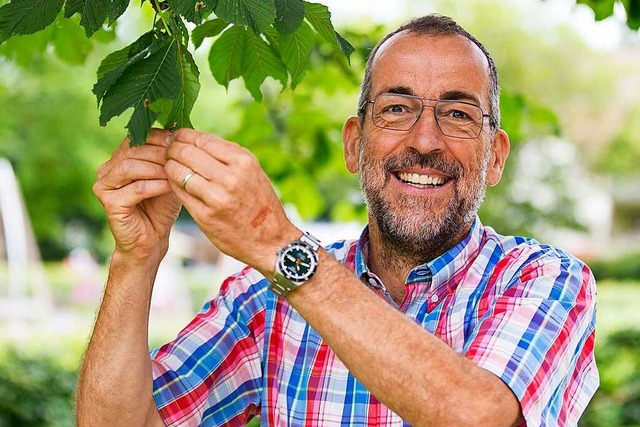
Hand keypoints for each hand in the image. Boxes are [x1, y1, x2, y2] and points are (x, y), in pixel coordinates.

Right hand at [93, 129, 180, 259]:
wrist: (152, 239)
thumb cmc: (161, 206)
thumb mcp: (168, 176)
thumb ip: (169, 157)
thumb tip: (181, 133)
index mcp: (119, 158)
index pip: (136, 138)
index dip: (158, 137)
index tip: (179, 141)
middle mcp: (107, 169)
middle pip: (132, 150)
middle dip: (159, 152)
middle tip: (179, 155)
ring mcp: (104, 185)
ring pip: (130, 166)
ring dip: (156, 167)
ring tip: (175, 171)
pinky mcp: (109, 202)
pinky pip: (135, 188)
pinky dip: (154, 185)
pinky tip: (170, 186)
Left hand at [165, 129, 298, 274]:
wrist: (271, 241)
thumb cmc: (259, 203)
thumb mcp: (252, 172)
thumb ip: (227, 156)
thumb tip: (195, 139)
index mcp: (243, 161)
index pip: (201, 139)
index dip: (182, 136)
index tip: (175, 138)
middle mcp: (231, 177)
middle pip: (186, 152)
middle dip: (171, 150)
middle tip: (167, 152)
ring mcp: (217, 197)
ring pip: (178, 171)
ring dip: (169, 167)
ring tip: (169, 167)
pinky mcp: (205, 216)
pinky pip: (180, 192)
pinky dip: (173, 185)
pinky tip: (175, 184)